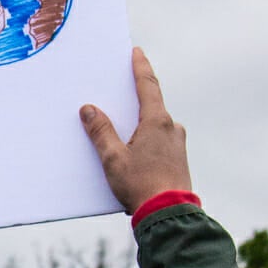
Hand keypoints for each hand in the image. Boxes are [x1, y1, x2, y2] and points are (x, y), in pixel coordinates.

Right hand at [80, 48, 192, 215]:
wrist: (168, 215)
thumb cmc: (141, 186)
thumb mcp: (113, 158)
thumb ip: (101, 131)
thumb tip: (89, 109)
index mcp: (157, 122)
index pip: (148, 86)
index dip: (140, 67)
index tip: (137, 52)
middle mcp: (172, 129)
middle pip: (151, 105)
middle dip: (135, 98)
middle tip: (121, 88)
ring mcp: (178, 145)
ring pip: (155, 125)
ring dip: (139, 123)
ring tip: (121, 127)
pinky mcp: (178, 160)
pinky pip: (159, 141)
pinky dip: (145, 139)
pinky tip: (132, 151)